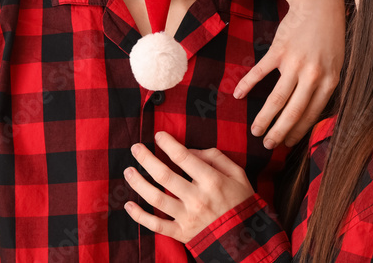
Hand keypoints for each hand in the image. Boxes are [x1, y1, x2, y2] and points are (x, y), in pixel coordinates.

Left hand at [123, 131, 255, 243]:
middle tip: (135, 148)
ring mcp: (187, 217)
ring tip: (128, 171)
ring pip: (156, 198)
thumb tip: (190, 151)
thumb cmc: (240, 200)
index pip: (184, 158)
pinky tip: (129, 204)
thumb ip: (215, 157)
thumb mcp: (237, 173)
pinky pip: (156, 225)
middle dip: (147, 159)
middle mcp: (197, 198)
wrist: (244, 236)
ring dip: (139, 183)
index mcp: (211, 181)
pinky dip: (140, 216)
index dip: (168, 144)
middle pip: (164, 176)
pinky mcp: (181, 233)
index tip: (158, 135)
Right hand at [234, 0, 344, 148]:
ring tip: (255, 131)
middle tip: (267, 146)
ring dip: (264, 118)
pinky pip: (260, 72)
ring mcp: (295, 63)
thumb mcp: (337, 63)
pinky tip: (238, 94)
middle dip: (279, 132)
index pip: (311, 114)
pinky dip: (247, 84)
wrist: (320, 4)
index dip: (298, 132)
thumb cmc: (330, 36)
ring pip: (277, 99)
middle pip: (293, 112)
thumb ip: (326, 86)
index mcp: (329, 82)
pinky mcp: (279, 50)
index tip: (287, 144)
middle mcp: (313, 76)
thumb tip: (314, 113)